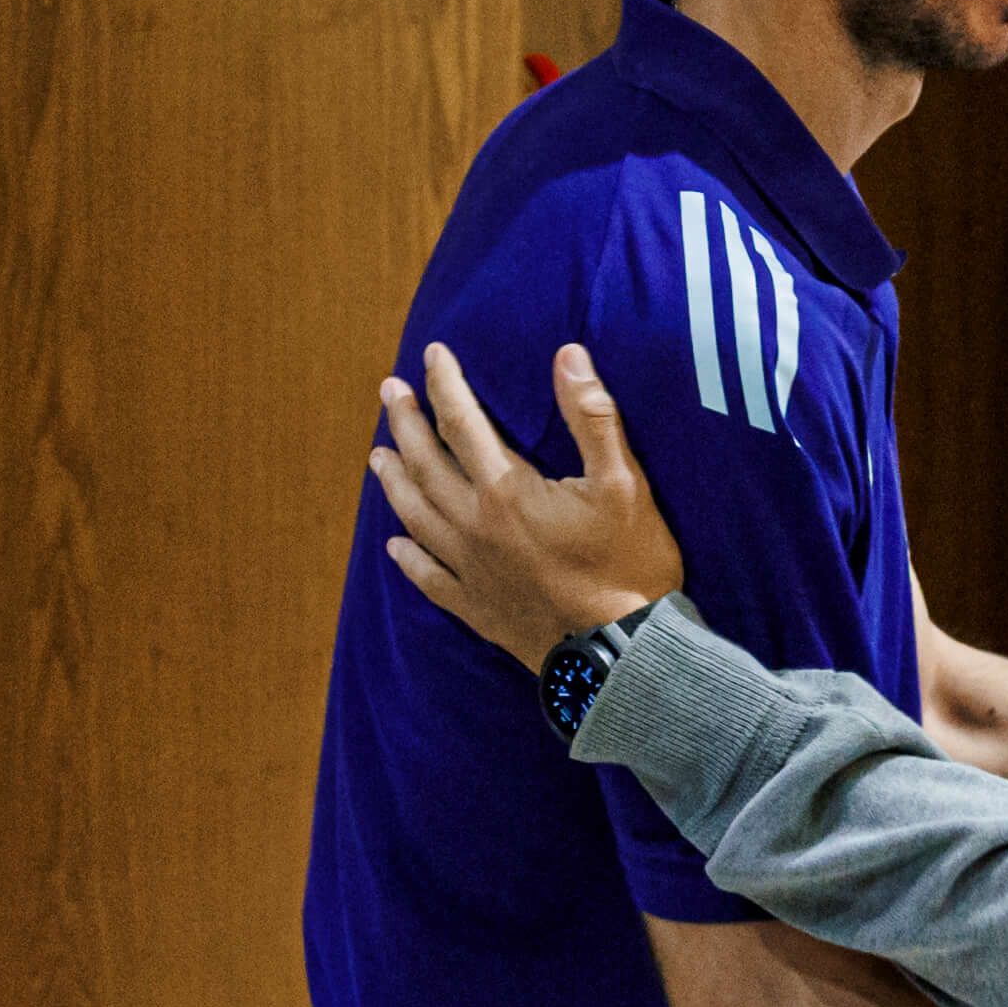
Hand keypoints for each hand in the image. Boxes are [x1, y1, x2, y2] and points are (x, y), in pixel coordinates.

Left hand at [372, 341, 683, 669]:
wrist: (623, 652)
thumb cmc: (629, 565)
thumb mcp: (623, 484)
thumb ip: (592, 417)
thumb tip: (567, 355)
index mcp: (505, 490)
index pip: (462, 423)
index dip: (445, 384)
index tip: (432, 354)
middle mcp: (474, 525)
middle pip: (426, 464)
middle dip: (405, 423)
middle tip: (388, 391)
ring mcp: (470, 569)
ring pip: (416, 516)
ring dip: (394, 482)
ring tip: (378, 456)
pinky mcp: (475, 607)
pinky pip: (429, 578)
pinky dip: (408, 558)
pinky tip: (394, 546)